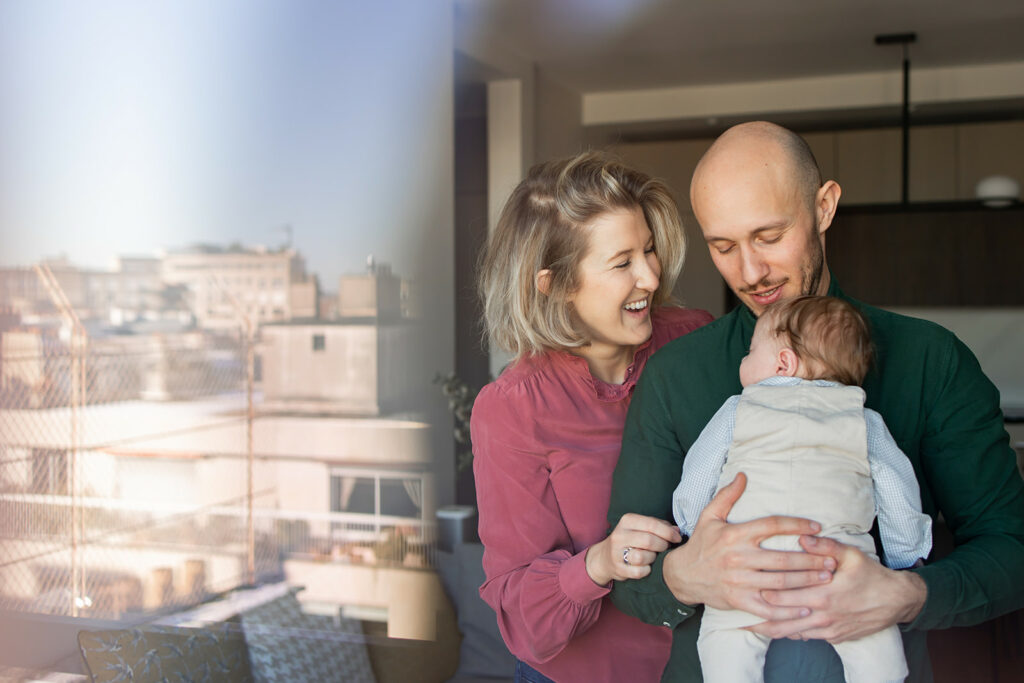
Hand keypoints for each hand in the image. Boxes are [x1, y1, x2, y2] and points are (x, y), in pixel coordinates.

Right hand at [585, 513, 681, 584]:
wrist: (605, 557)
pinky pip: (639, 572)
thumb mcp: (641, 527)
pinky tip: (647, 566)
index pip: (652, 524)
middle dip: (662, 545)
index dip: (668, 532)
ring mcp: (616, 553)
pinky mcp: (618, 569)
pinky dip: (647, 570)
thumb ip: (659, 526)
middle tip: (666, 547)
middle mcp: (619, 535)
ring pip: (643, 557)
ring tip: (653, 556)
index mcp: (627, 521)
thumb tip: (677, 531)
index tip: (677, 538)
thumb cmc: (630, 539)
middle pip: (649, 541)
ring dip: (653, 558)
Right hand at [663, 473, 836, 620]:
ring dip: (806, 581)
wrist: (682, 575)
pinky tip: (806, 607)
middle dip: (810, 559)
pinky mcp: (738, 600)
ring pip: (780, 582)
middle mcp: (738, 557)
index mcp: (734, 534)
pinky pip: (768, 607)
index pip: (772, 525)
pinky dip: (788, 611)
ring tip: (826, 577)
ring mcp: (739, 581)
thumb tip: (743, 475)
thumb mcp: (709, 516)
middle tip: (831, 559)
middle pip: (782, 558)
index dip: (796, 524)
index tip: (817, 526)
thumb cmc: (701, 544)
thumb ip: (727, 495)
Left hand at [748, 535, 927, 642]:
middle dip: (757, 614)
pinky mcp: (834, 637)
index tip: (744, 587)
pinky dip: (788, 634)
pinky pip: (805, 637)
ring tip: (747, 626)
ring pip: (791, 633)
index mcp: (823, 594)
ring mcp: (828, 630)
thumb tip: (801, 535)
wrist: (897, 602)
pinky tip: (774, 630)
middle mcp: (823, 616)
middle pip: (781, 617)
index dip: (762, 592)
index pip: (785, 595)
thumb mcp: (851, 555)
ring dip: (768, 629)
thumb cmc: (872, 575)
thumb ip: (824, 546)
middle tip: (735, 610)